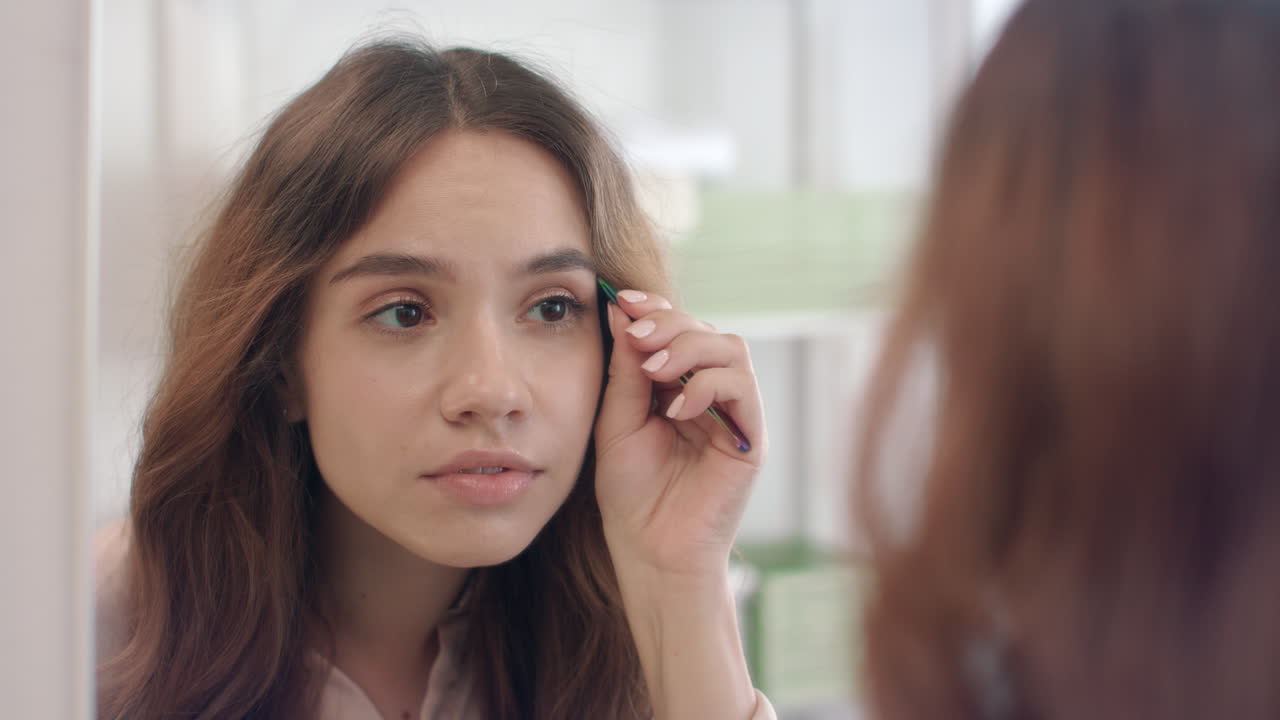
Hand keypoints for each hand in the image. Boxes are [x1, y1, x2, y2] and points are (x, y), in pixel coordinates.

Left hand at [593, 289, 766, 580]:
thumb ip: (625, 370)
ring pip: (731, 348)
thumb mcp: (617, 421)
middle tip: (637, 337)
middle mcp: (710, 393)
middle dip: (669, 324)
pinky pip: (743, 388)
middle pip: (705, 329)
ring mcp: (733, 413)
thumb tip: (624, 313)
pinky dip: (708, 386)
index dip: (654, 307)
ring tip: (655, 372)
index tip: (621, 300)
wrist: (650, 551)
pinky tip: (676, 409)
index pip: (677, 329)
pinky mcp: (750, 437)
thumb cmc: (631, 494)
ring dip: (690, 348)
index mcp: (677, 386)